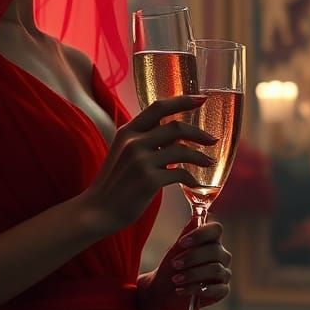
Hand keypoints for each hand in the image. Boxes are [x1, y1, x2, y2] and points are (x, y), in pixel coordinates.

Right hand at [81, 95, 216, 232]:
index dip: (182, 101)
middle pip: (175, 127)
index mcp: (127, 131)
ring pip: (181, 150)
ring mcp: (141, 160)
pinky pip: (180, 173)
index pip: (158, 107)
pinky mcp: (149, 180)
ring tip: (209, 162)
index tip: (201, 99)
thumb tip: (172, 133)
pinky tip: (194, 182)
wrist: (98, 209)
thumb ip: (143, 140)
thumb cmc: (114, 183)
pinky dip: (191, 177)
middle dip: (198, 132)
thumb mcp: (123, 152)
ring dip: (199, 156)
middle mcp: (134, 142)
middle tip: (212, 139)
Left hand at [137, 217, 231, 309]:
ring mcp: (223, 273)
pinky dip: (198, 290)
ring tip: (176, 280)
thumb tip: (195, 218)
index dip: (200, 234)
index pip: (215, 230)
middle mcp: (221, 255)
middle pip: (215, 250)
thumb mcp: (175, 250)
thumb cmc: (172, 267)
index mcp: (210, 240)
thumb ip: (186, 234)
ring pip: (215, 270)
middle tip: (175, 264)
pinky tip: (182, 290)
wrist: (164, 290)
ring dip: (193, 275)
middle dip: (192, 257)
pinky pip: (218, 289)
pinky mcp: (222, 290)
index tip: (182, 243)